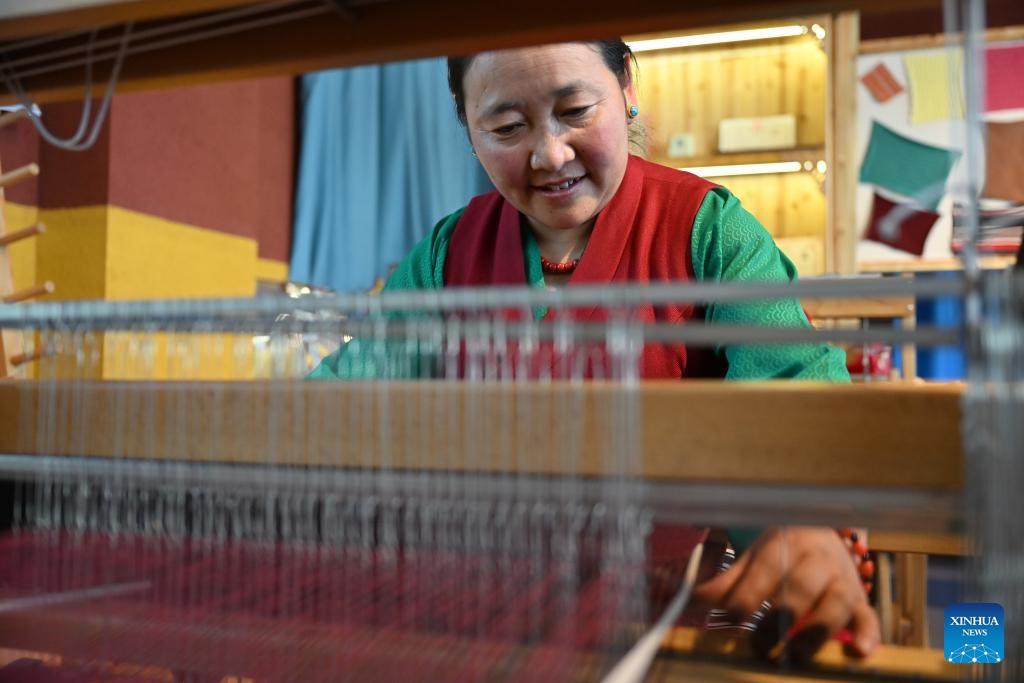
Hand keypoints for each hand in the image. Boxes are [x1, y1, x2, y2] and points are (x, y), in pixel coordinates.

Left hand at [693, 527, 879, 660]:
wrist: (824, 535)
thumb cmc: (782, 554)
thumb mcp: (753, 559)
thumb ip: (726, 581)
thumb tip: (689, 596)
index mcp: (785, 544)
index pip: (767, 570)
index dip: (749, 596)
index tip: (735, 619)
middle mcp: (817, 559)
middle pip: (801, 588)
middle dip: (779, 619)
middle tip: (759, 647)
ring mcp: (843, 580)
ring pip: (836, 604)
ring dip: (816, 631)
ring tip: (797, 655)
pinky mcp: (861, 602)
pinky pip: (869, 618)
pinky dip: (868, 636)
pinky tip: (860, 653)